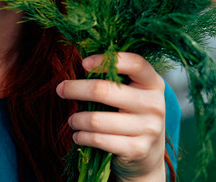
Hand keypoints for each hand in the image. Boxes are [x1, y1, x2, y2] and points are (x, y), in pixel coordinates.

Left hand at [57, 52, 167, 181]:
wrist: (150, 154)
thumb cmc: (133, 115)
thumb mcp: (134, 93)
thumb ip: (116, 78)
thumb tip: (82, 64)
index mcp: (153, 83)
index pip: (135, 63)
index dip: (107, 60)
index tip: (84, 63)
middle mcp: (154, 104)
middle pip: (103, 90)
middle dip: (75, 89)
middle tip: (61, 90)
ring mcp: (148, 128)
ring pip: (96, 120)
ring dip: (76, 119)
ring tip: (72, 120)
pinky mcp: (137, 149)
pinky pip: (98, 140)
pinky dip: (82, 136)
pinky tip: (78, 135)